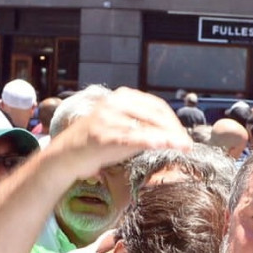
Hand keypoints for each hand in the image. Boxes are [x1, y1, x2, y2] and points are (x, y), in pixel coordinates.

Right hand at [48, 87, 192, 181]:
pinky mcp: (102, 136)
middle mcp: (114, 103)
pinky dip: (149, 141)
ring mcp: (107, 119)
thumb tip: (170, 131)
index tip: (183, 135)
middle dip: (174, 129)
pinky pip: (131, 138)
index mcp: (121, 97)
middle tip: (186, 144)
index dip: (173, 121)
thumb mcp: (120, 125)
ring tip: (183, 146)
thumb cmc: (97, 143)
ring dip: (168, 137)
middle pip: (155, 114)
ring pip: (146, 126)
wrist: (66, 155)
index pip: (156, 105)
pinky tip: (163, 145)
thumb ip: (140, 123)